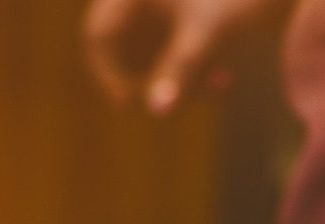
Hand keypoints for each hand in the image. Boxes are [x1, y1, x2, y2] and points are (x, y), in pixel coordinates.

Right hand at [83, 0, 273, 115]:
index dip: (108, 75)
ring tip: (218, 89)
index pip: (98, 36)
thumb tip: (157, 112)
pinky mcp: (193, 5)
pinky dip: (195, 64)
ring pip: (155, 47)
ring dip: (180, 76)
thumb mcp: (209, 31)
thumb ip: (181, 69)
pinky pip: (178, 41)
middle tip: (181, 103)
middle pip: (125, 45)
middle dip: (154, 79)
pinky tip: (225, 79)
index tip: (130, 105)